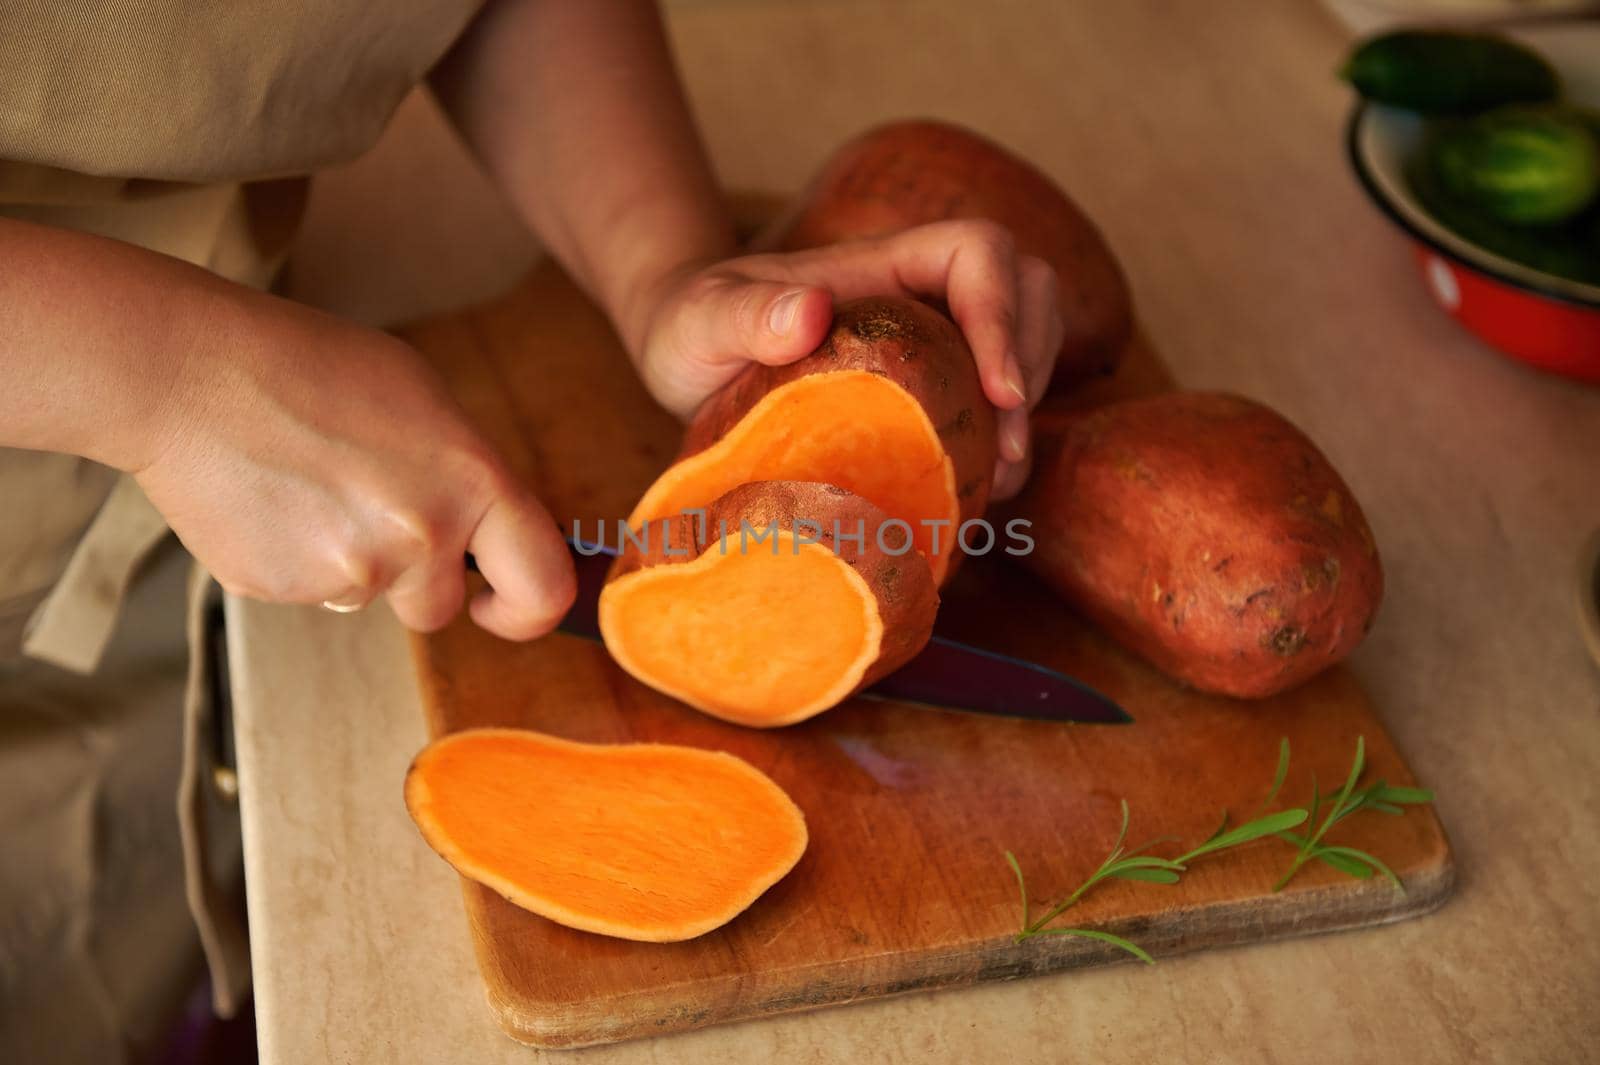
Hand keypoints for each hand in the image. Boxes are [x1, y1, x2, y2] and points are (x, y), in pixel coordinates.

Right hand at [133, 286, 573, 638]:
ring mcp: (350, 572)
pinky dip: (295, 557)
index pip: (544, 587)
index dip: (529, 609)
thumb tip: (488, 530)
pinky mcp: (283, 590)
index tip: (502, 602)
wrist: (191, 374)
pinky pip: (308, 589)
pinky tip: (273, 499)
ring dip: (353, 560)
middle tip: (381, 523)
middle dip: (423, 585)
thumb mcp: (424, 400)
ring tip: (312, 485)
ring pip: (370, 595)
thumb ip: (466, 476)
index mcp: (472, 483)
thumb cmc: (311, 367)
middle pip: (441, 608)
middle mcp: (421, 539)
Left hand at [624, 221, 1063, 499]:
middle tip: (1006, 449)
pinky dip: (1006, 438)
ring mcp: (935, 336)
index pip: (976, 252)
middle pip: (1027, 289)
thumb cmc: (693, 327)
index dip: (1002, 312)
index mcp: (880, 263)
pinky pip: (998, 396)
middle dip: (1034, 363)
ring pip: (1029, 340)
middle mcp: (922, 292)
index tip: (998, 391)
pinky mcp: (934, 383)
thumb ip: (745, 314)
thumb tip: (810, 311)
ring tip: (999, 475)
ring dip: (1030, 407)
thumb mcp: (702, 320)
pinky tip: (980, 490)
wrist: (689, 356)